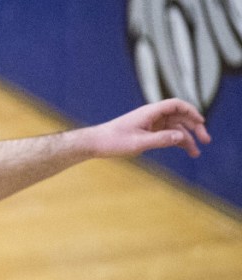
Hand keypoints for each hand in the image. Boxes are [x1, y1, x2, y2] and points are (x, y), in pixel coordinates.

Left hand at [93, 98, 210, 157]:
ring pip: (174, 127)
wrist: (96, 143)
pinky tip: (185, 150)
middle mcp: (152, 115)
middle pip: (179, 116)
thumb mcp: (138, 143)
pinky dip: (176, 141)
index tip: (201, 122)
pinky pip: (166, 134)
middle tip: (206, 140)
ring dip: (187, 138)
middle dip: (194, 127)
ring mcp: (150, 124)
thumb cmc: (113, 141)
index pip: (176, 105)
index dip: (191, 111)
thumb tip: (181, 136)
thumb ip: (160, 139)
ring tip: (196, 153)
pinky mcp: (147, 132)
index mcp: (150, 112)